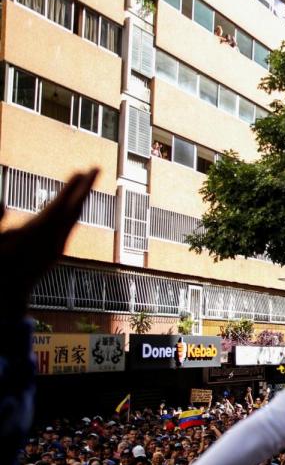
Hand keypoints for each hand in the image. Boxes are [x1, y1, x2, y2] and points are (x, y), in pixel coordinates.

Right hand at [0, 168, 97, 315]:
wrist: (8, 297)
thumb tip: (2, 205)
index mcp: (35, 236)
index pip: (59, 207)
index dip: (72, 189)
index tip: (83, 172)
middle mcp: (52, 241)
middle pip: (73, 210)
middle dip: (84, 188)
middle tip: (95, 167)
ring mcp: (57, 247)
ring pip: (73, 218)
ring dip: (80, 197)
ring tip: (84, 178)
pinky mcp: (57, 251)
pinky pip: (69, 226)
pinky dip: (73, 210)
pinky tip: (75, 202)